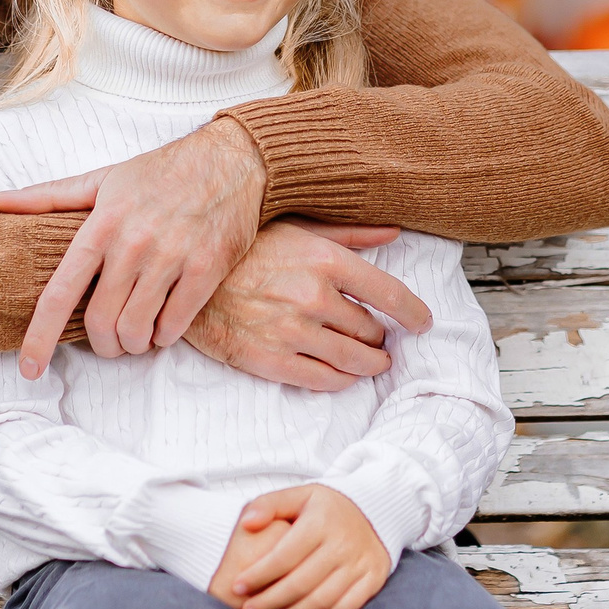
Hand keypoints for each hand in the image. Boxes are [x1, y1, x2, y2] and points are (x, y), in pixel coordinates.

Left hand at [0, 118, 267, 375]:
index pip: (60, 292)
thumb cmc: (162, 171)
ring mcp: (171, 256)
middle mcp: (133, 243)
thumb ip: (49, 196)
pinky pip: (175, 325)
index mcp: (101, 225)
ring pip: (136, 329)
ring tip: (137, 335)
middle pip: (100, 321)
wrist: (231, 160)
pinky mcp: (206, 268)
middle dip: (101, 344)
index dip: (40, 336)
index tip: (29, 368)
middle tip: (109, 341)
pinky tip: (163, 325)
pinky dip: (163, 337)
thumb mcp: (103, 178)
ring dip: (132, 344)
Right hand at [182, 221, 430, 391]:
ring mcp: (291, 332)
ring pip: (352, 360)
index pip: (389, 293)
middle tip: (380, 338)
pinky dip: (341, 380)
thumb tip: (393, 230)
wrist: (185, 278)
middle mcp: (313, 296)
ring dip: (367, 363)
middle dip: (380, 337)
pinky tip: (344, 374)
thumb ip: (349, 234)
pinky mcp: (269, 360)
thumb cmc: (244, 248)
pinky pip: (323, 380)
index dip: (413, 313)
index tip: (423, 322)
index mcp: (325, 260)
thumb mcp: (296, 228)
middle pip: (370, 330)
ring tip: (371, 360)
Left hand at [218, 485, 390, 608]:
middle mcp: (343, 544)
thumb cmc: (327, 507)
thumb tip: (247, 524)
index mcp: (321, 521)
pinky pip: (344, 608)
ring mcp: (360, 564)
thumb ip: (269, 504)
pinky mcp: (372, 579)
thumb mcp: (300, 494)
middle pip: (300, 583)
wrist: (377, 509)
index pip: (284, 556)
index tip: (237, 587)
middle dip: (269, 601)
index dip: (258, 575)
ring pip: (321, 601)